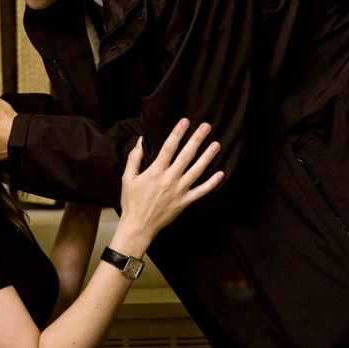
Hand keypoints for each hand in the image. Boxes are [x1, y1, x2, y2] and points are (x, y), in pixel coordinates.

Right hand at [117, 119, 223, 246]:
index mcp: (156, 171)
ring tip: (216, 144)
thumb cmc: (132, 201)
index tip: (185, 121)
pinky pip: (201, 191)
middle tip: (206, 127)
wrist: (139, 226)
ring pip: (197, 171)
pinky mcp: (185, 202)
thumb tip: (140, 141)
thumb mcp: (127, 178)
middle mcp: (170, 179)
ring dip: (207, 157)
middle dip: (197, 139)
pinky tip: (221, 173)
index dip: (178, 133)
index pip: (169, 147)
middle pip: (186, 155)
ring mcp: (179, 191)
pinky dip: (212, 183)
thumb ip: (134, 158)